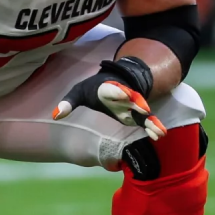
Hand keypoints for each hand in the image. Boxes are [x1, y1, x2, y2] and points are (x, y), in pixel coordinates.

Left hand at [52, 56, 166, 140]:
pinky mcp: (137, 115)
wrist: (120, 79)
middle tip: (144, 109)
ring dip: (149, 120)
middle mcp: (123, 96)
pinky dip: (153, 127)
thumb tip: (55, 116)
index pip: (112, 89)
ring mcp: (132, 106)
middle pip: (131, 99)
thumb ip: (68, 102)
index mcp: (107, 88)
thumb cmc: (95, 88)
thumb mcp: (79, 91)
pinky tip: (160, 135)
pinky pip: (146, 121)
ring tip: (158, 131)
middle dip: (137, 103)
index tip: (122, 93)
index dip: (117, 91)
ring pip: (142, 112)